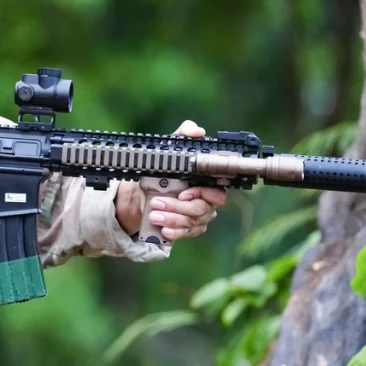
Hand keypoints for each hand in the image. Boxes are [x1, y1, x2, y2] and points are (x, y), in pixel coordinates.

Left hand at [114, 120, 227, 240]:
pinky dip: (174, 233)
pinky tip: (163, 230)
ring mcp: (199, 217)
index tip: (184, 193)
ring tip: (153, 214)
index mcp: (208, 183)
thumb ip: (184, 136)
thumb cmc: (166, 168)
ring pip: (191, 222)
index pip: (218, 192)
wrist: (147, 190)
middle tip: (157, 202)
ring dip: (171, 219)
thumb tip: (196, 131)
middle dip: (178, 207)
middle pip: (201, 209)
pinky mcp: (190, 228)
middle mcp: (207, 201)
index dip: (203, 194)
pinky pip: (186, 234)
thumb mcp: (172, 147)